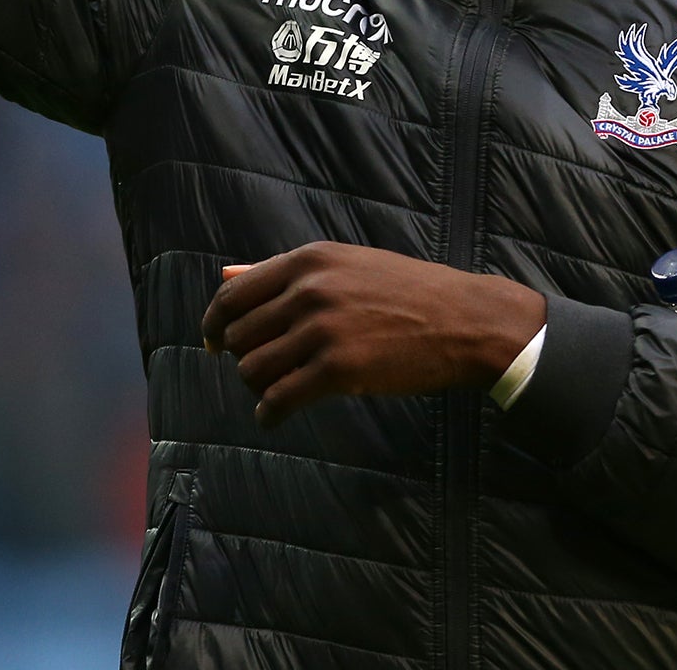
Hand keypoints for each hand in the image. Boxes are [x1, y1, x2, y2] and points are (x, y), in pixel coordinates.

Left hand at [200, 241, 545, 426]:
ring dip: (257, 385)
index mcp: (307, 261)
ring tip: (275, 390)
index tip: (211, 342)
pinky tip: (273, 417)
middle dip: (242, 357)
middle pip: (238, 334)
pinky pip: (280, 398)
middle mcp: (308, 290)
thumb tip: (225, 275)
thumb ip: (283, 272)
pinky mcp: (338, 370)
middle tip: (260, 369)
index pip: (234, 294)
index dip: (214, 323)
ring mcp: (322, 330)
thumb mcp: (344, 265)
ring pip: (253, 368)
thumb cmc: (406, 292)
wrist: (464, 320)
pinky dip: (269, 413)